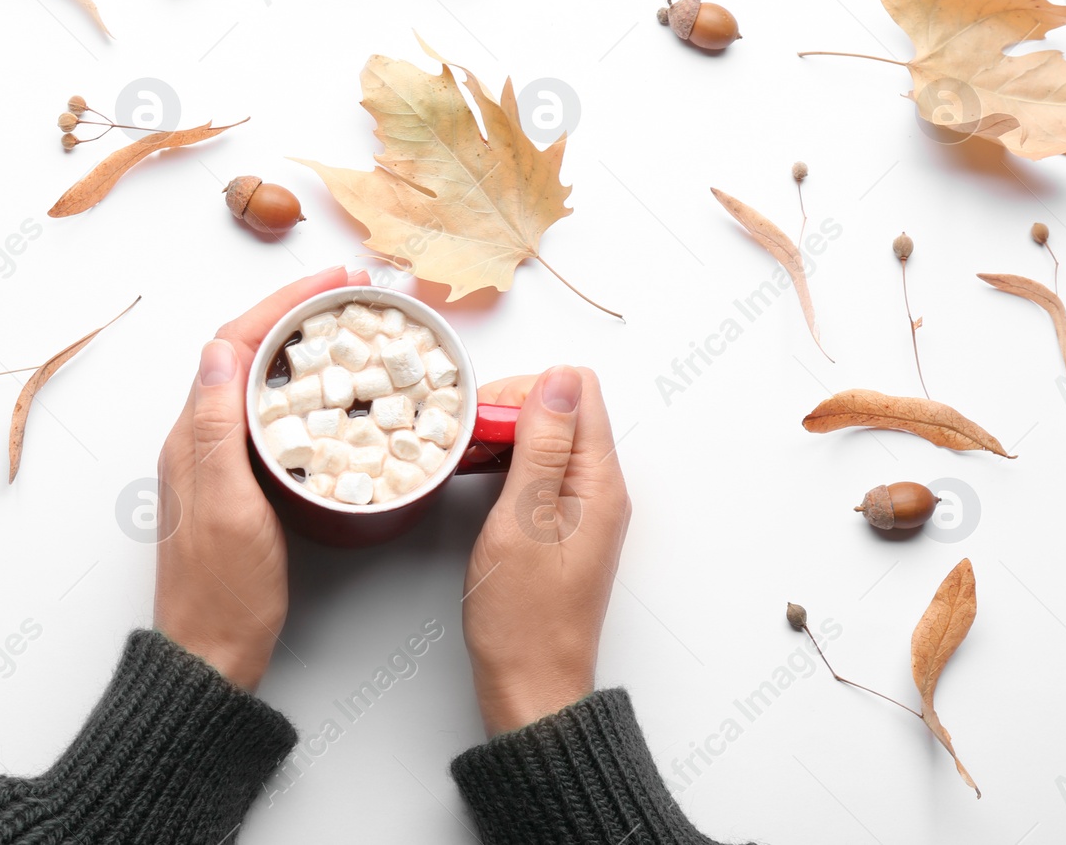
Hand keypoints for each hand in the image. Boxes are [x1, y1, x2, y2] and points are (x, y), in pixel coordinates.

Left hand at [154, 266, 369, 690]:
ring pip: (259, 378)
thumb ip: (218, 427)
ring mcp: (220, 460)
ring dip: (298, 341)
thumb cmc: (222, 590)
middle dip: (296, 310)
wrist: (212, 654)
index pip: (234, 343)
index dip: (283, 303)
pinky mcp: (240, 482)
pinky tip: (329, 392)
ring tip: (344, 323)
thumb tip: (221, 349)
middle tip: (350, 290)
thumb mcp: (225, 503)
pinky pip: (269, 413)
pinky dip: (300, 386)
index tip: (332, 280)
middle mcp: (201, 438)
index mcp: (193, 434)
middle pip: (246, 350)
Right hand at [461, 367, 630, 734]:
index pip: (577, 389)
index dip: (524, 390)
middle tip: (467, 442)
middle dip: (510, 409)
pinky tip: (476, 480)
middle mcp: (600, 487)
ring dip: (504, 436)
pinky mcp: (562, 522)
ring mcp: (583, 505)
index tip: (483, 420)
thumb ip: (542, 447)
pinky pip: (539, 468)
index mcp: (599, 482)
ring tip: (465, 460)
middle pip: (562, 407)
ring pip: (547, 436)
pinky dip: (506, 463)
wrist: (531, 686)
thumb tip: (558, 380)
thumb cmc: (524, 619)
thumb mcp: (523, 522)